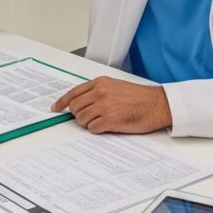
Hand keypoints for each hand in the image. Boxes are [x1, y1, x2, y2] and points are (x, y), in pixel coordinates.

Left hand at [51, 76, 171, 133]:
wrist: (157, 104)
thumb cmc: (140, 97)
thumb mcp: (116, 86)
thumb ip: (98, 91)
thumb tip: (82, 103)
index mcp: (101, 83)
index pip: (73, 92)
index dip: (62, 102)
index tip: (55, 108)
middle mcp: (100, 92)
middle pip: (75, 107)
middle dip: (78, 115)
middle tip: (87, 118)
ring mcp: (104, 106)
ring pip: (81, 119)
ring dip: (88, 123)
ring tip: (101, 122)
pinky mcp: (110, 120)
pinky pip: (92, 128)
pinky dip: (96, 129)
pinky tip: (106, 126)